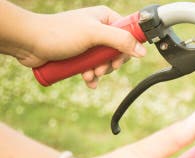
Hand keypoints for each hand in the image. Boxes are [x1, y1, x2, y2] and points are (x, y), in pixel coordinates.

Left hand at [13, 6, 146, 87]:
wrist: (30, 42)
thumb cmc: (58, 33)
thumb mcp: (93, 35)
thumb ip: (120, 40)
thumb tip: (142, 51)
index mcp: (105, 18)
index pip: (129, 34)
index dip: (127, 49)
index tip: (117, 60)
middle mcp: (99, 29)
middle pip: (118, 51)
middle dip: (110, 64)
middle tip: (101, 69)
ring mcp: (90, 42)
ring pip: (106, 62)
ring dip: (100, 72)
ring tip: (89, 74)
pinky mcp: (81, 55)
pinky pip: (94, 68)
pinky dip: (92, 76)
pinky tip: (87, 80)